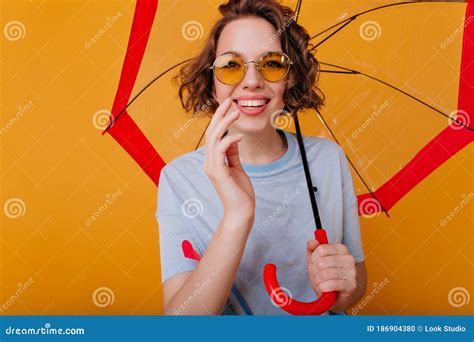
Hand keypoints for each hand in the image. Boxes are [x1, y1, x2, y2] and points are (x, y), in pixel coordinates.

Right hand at [203, 97, 255, 221]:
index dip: (220, 119)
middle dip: (220, 114)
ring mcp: (212, 167)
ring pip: (214, 138)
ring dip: (225, 122)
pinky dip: (230, 139)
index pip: (213, 135)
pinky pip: (221, 149)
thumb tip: (233, 138)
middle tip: (229, 100)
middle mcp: (209, 162)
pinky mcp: (218, 172)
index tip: (229, 106)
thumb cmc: (240, 192)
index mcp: (213, 161)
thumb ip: (233, 154)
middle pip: (211, 132)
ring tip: (236, 111)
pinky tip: (240, 135)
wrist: (241, 212)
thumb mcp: (237, 168)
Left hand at [306, 239, 356, 298]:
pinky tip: (325, 288)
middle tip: (318, 276)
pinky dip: (323, 288)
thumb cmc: (324, 275)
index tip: (315, 263)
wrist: (334, 295)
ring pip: (325, 274)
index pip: (321, 249)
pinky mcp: (352, 285)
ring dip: (318, 281)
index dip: (313, 258)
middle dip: (315, 271)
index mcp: (341, 248)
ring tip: (321, 282)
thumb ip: (312, 248)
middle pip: (321, 262)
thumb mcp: (315, 260)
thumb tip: (312, 242)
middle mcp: (349, 258)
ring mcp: (352, 272)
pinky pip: (331, 284)